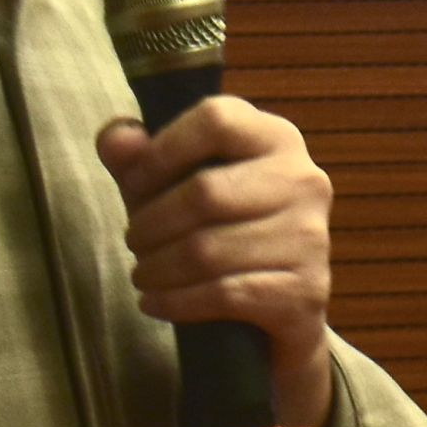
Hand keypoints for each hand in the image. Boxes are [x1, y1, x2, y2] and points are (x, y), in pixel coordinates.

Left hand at [98, 94, 335, 426]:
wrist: (280, 306)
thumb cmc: (222, 230)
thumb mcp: (177, 188)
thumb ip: (141, 159)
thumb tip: (116, 139)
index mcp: (277, 138)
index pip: (216, 120)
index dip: (162, 150)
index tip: (133, 183)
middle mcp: (304, 180)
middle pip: (205, 192)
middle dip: (152, 223)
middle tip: (133, 242)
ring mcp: (310, 237)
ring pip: (208, 250)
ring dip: (157, 268)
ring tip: (142, 274)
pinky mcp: (304, 290)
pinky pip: (224, 293)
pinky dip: (176, 301)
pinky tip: (154, 302)